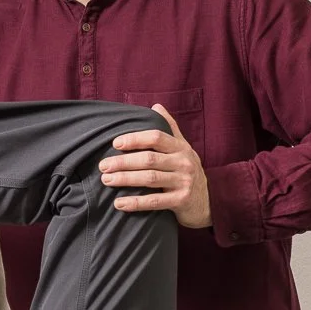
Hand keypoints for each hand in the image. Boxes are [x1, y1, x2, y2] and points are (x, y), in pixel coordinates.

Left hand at [98, 103, 210, 227]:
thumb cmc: (187, 172)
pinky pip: (154, 201)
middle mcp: (184, 162)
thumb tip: (156, 105)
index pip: (156, 137)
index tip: (115, 143)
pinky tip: (118, 204)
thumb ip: (170, 128)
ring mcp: (184, 182)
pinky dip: (135, 203)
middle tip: (103, 166)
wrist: (207, 202)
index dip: (135, 139)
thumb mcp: (183, 148)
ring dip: (125, 179)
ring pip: (149, 179)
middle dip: (123, 162)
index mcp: (180, 147)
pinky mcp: (181, 201)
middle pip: (149, 159)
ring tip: (106, 180)